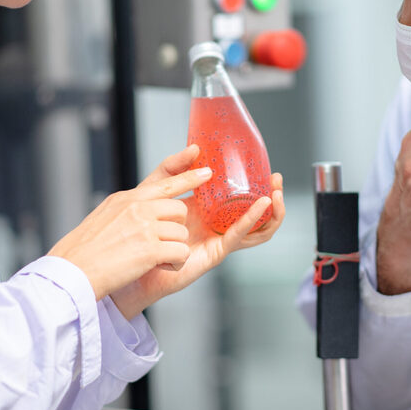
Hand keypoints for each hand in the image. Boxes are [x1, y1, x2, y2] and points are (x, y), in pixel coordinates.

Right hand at [47, 145, 212, 301]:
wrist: (71, 272)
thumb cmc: (83, 252)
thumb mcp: (104, 217)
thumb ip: (126, 210)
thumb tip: (141, 211)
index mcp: (127, 199)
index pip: (165, 181)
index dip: (188, 175)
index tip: (206, 171)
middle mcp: (137, 208)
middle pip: (179, 210)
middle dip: (175, 230)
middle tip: (156, 246)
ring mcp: (144, 227)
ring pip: (181, 233)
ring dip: (173, 250)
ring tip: (152, 261)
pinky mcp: (150, 249)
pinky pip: (180, 253)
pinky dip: (174, 264)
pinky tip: (159, 268)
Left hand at [109, 163, 285, 319]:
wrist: (134, 261)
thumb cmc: (143, 230)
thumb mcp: (156, 190)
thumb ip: (173, 168)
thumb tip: (195, 148)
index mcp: (209, 210)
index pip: (241, 197)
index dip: (257, 184)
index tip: (266, 168)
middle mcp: (219, 225)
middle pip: (257, 214)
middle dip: (273, 197)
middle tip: (276, 179)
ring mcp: (219, 239)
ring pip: (257, 229)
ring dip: (271, 212)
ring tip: (275, 194)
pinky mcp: (216, 252)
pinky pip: (239, 236)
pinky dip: (252, 220)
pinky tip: (261, 206)